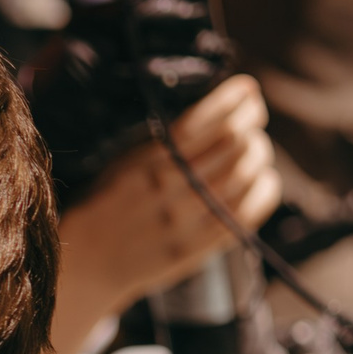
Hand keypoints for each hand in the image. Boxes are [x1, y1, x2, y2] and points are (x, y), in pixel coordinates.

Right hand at [60, 75, 278, 341]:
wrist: (88, 264)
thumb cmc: (105, 204)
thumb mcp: (123, 162)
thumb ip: (164, 142)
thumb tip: (218, 114)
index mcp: (147, 162)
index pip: (205, 121)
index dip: (234, 99)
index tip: (247, 89)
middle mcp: (169, 189)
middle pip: (233, 144)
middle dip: (251, 123)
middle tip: (253, 119)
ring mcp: (186, 221)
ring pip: (245, 175)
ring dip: (260, 155)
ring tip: (256, 149)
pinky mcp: (198, 248)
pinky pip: (245, 214)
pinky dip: (264, 192)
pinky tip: (264, 181)